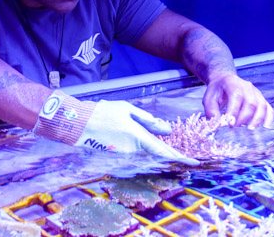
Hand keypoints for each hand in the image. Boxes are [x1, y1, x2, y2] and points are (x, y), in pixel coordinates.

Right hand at [77, 100, 198, 164]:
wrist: (78, 124)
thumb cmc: (104, 112)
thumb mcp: (128, 110)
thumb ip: (149, 120)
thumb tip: (167, 130)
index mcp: (138, 137)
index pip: (164, 151)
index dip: (181, 158)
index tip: (195, 163)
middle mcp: (133, 149)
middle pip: (154, 150)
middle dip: (167, 150)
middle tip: (181, 153)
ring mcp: (124, 154)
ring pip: (143, 149)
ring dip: (146, 142)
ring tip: (135, 128)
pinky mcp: (117, 155)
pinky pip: (132, 149)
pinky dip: (135, 143)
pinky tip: (124, 131)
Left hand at [202, 73, 273, 127]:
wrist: (224, 80)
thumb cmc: (216, 91)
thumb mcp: (208, 98)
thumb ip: (211, 110)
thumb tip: (219, 123)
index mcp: (232, 83)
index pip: (236, 97)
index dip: (234, 111)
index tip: (230, 124)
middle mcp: (246, 86)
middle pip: (251, 103)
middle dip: (244, 118)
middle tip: (235, 127)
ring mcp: (255, 92)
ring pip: (261, 105)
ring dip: (257, 119)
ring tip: (249, 128)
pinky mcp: (260, 98)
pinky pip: (268, 107)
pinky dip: (269, 117)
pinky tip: (265, 126)